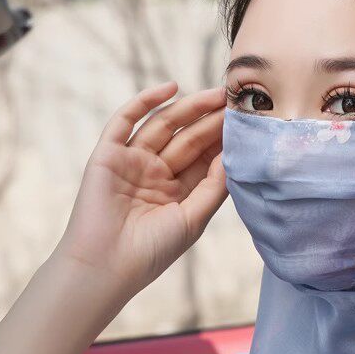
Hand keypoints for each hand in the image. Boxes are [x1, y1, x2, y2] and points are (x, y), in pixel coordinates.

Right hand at [53, 81, 227, 299]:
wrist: (107, 265)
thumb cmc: (153, 250)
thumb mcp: (194, 218)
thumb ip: (215, 186)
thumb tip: (234, 154)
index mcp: (178, 192)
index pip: (205, 159)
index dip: (224, 140)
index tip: (246, 122)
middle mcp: (156, 174)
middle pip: (188, 139)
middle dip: (212, 121)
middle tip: (236, 101)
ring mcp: (132, 162)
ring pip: (164, 126)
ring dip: (189, 108)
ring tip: (217, 95)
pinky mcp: (108, 154)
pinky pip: (126, 121)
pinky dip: (145, 102)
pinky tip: (171, 88)